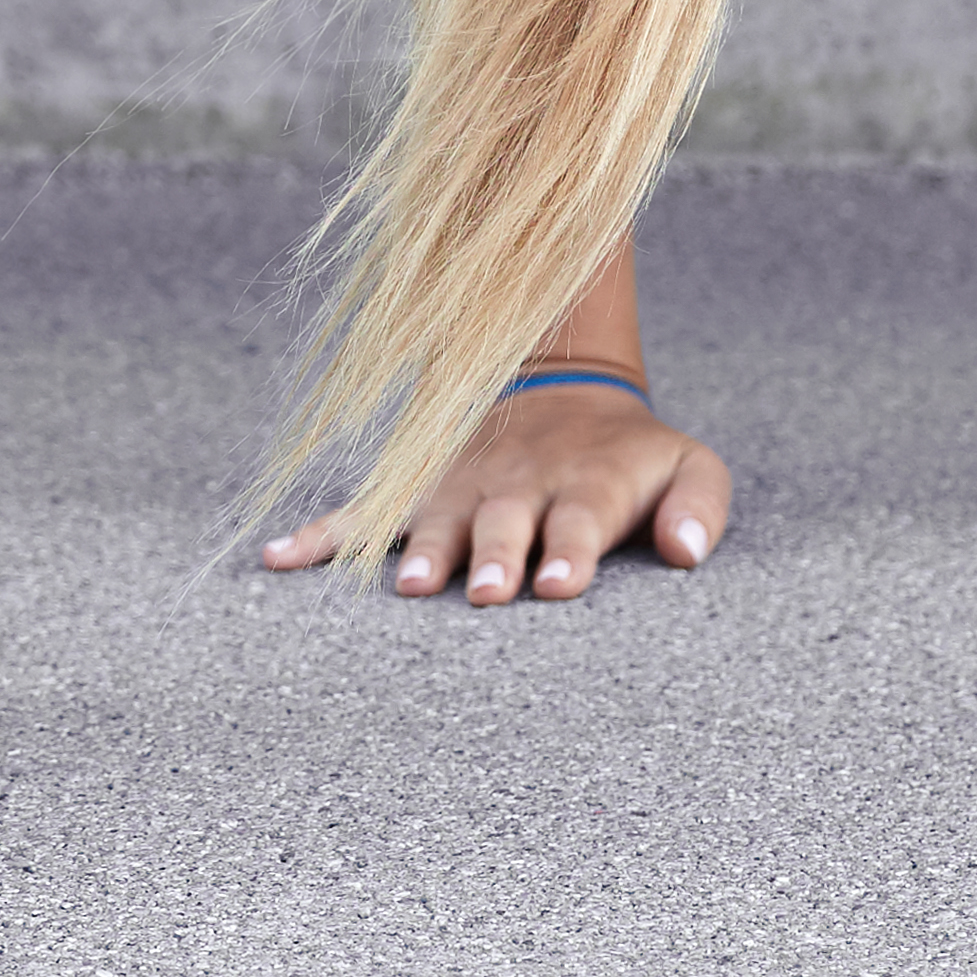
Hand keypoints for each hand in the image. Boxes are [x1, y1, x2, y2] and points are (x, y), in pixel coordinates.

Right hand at [263, 373, 732, 602]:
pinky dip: (319, 536)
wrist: (565, 387)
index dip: (566, 550)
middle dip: (493, 555)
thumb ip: (700, 506)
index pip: (577, 520)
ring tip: (412, 586)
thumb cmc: (632, 456)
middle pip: (503, 523)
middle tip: (483, 590)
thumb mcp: (690, 465)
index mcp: (585, 486)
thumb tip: (689, 552)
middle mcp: (517, 488)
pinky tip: (277, 559)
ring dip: (424, 549)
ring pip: (437, 518)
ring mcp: (463, 490)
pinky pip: (364, 513)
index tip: (554, 583)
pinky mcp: (422, 491)